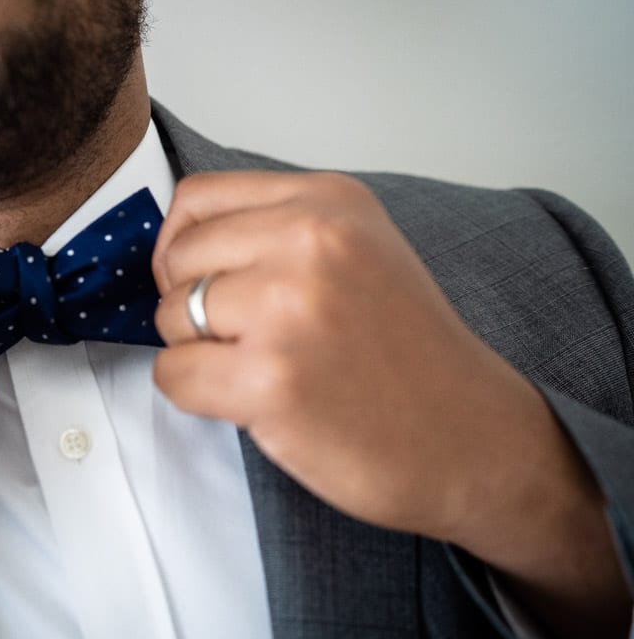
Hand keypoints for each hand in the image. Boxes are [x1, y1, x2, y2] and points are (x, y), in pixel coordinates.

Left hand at [152, 170, 547, 536]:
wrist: (469, 439)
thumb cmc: (408, 354)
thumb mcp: (357, 249)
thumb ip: (275, 231)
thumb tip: (177, 245)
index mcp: (328, 200)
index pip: (196, 200)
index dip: (184, 248)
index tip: (203, 280)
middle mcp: (311, 241)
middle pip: (177, 258)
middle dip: (188, 303)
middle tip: (240, 335)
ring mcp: (290, 309)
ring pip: (169, 318)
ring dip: (195, 351)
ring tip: (257, 366)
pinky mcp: (271, 380)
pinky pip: (173, 376)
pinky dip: (195, 394)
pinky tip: (250, 400)